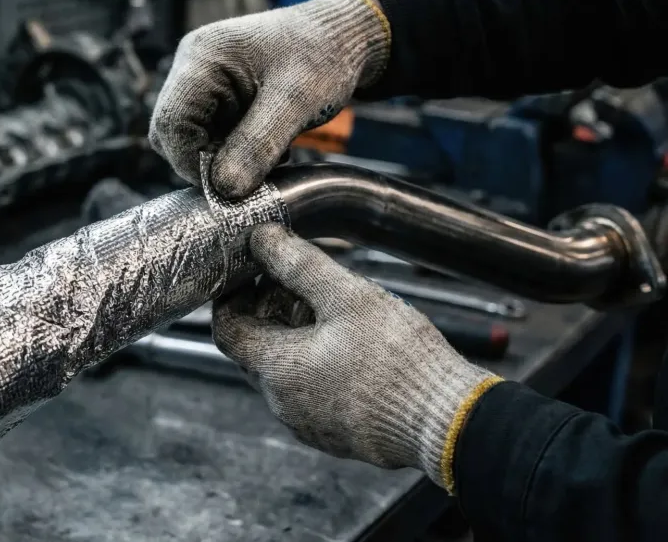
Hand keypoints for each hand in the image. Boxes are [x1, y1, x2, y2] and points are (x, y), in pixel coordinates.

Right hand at [149, 0, 389, 197]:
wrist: (342, 39)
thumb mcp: (295, 103)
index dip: (192, 162)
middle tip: (251, 170)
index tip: (228, 185)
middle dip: (208, 161)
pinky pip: (208, 133)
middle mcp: (192, 66)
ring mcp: (202, 80)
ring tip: (267, 152)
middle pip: (172, 132)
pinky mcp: (216, 94)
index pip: (171, 124)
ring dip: (223, 157)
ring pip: (190, 138)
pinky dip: (232, 150)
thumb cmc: (322, 55)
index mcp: (202, 58)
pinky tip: (264, 144)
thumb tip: (225, 189)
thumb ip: (258, 145)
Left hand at [212, 223, 500, 488]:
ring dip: (294, 338)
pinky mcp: (334, 434)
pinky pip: (310, 394)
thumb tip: (263, 238)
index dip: (232, 296)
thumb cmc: (398, 361)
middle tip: (295, 283)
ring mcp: (307, 423)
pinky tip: (349, 345)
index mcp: (276, 368)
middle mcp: (282, 403)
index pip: (226, 329)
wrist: (445, 421)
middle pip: (255, 349)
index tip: (251, 274)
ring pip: (284, 372)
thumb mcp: (347, 297)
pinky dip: (316, 365)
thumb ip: (299, 264)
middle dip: (267, 312)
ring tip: (329, 310)